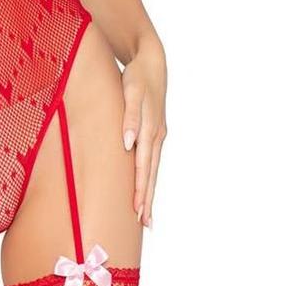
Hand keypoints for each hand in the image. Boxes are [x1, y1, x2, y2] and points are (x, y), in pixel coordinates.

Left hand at [120, 38, 166, 227]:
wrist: (151, 61)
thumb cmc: (138, 77)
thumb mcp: (131, 92)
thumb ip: (130, 117)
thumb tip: (128, 143)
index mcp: (151, 130)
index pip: (143, 167)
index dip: (140, 189)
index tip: (137, 210)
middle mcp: (156, 136)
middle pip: (151, 174)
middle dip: (147, 199)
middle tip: (145, 224)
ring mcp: (157, 135)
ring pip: (152, 170)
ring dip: (149, 192)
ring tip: (146, 216)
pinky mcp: (154, 132)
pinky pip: (151, 161)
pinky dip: (148, 177)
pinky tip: (145, 187)